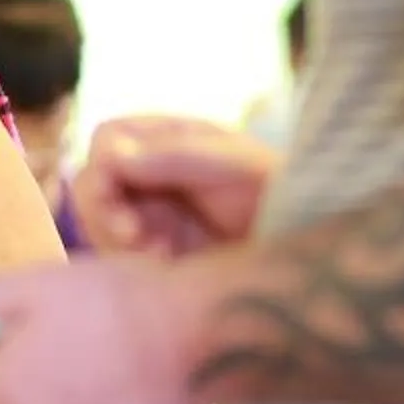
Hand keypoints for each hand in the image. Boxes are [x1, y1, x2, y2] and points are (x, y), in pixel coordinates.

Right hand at [73, 115, 280, 257]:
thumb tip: (110, 153)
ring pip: (99, 224)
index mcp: (169, 139)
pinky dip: (133, 264)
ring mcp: (154, 215)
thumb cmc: (282, 191)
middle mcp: (153, 175)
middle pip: (92, 183)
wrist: (311, 250)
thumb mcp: (234, 164)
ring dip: (116, 240)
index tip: (116, 188)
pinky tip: (167, 266)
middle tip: (132, 234)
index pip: (108, 138)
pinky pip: (120, 258)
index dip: (104, 161)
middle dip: (103, 210)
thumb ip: (173, 156)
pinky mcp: (159, 255)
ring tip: (159, 253)